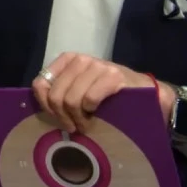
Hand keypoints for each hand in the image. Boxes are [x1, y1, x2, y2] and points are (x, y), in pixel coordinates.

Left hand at [32, 52, 173, 132]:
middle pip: (56, 95)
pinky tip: (96, 115)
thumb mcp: (80, 88)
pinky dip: (90, 112)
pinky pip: (90, 99)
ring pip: (71, 99)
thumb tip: (43, 107)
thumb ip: (62, 91)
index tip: (56, 117)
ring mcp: (98, 66)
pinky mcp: (113, 77)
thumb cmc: (108, 94)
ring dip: (77, 118)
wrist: (147, 92)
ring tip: (86, 124)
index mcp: (68, 60)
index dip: (45, 105)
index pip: (40, 83)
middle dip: (63, 117)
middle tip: (74, 126)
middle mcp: (81, 60)